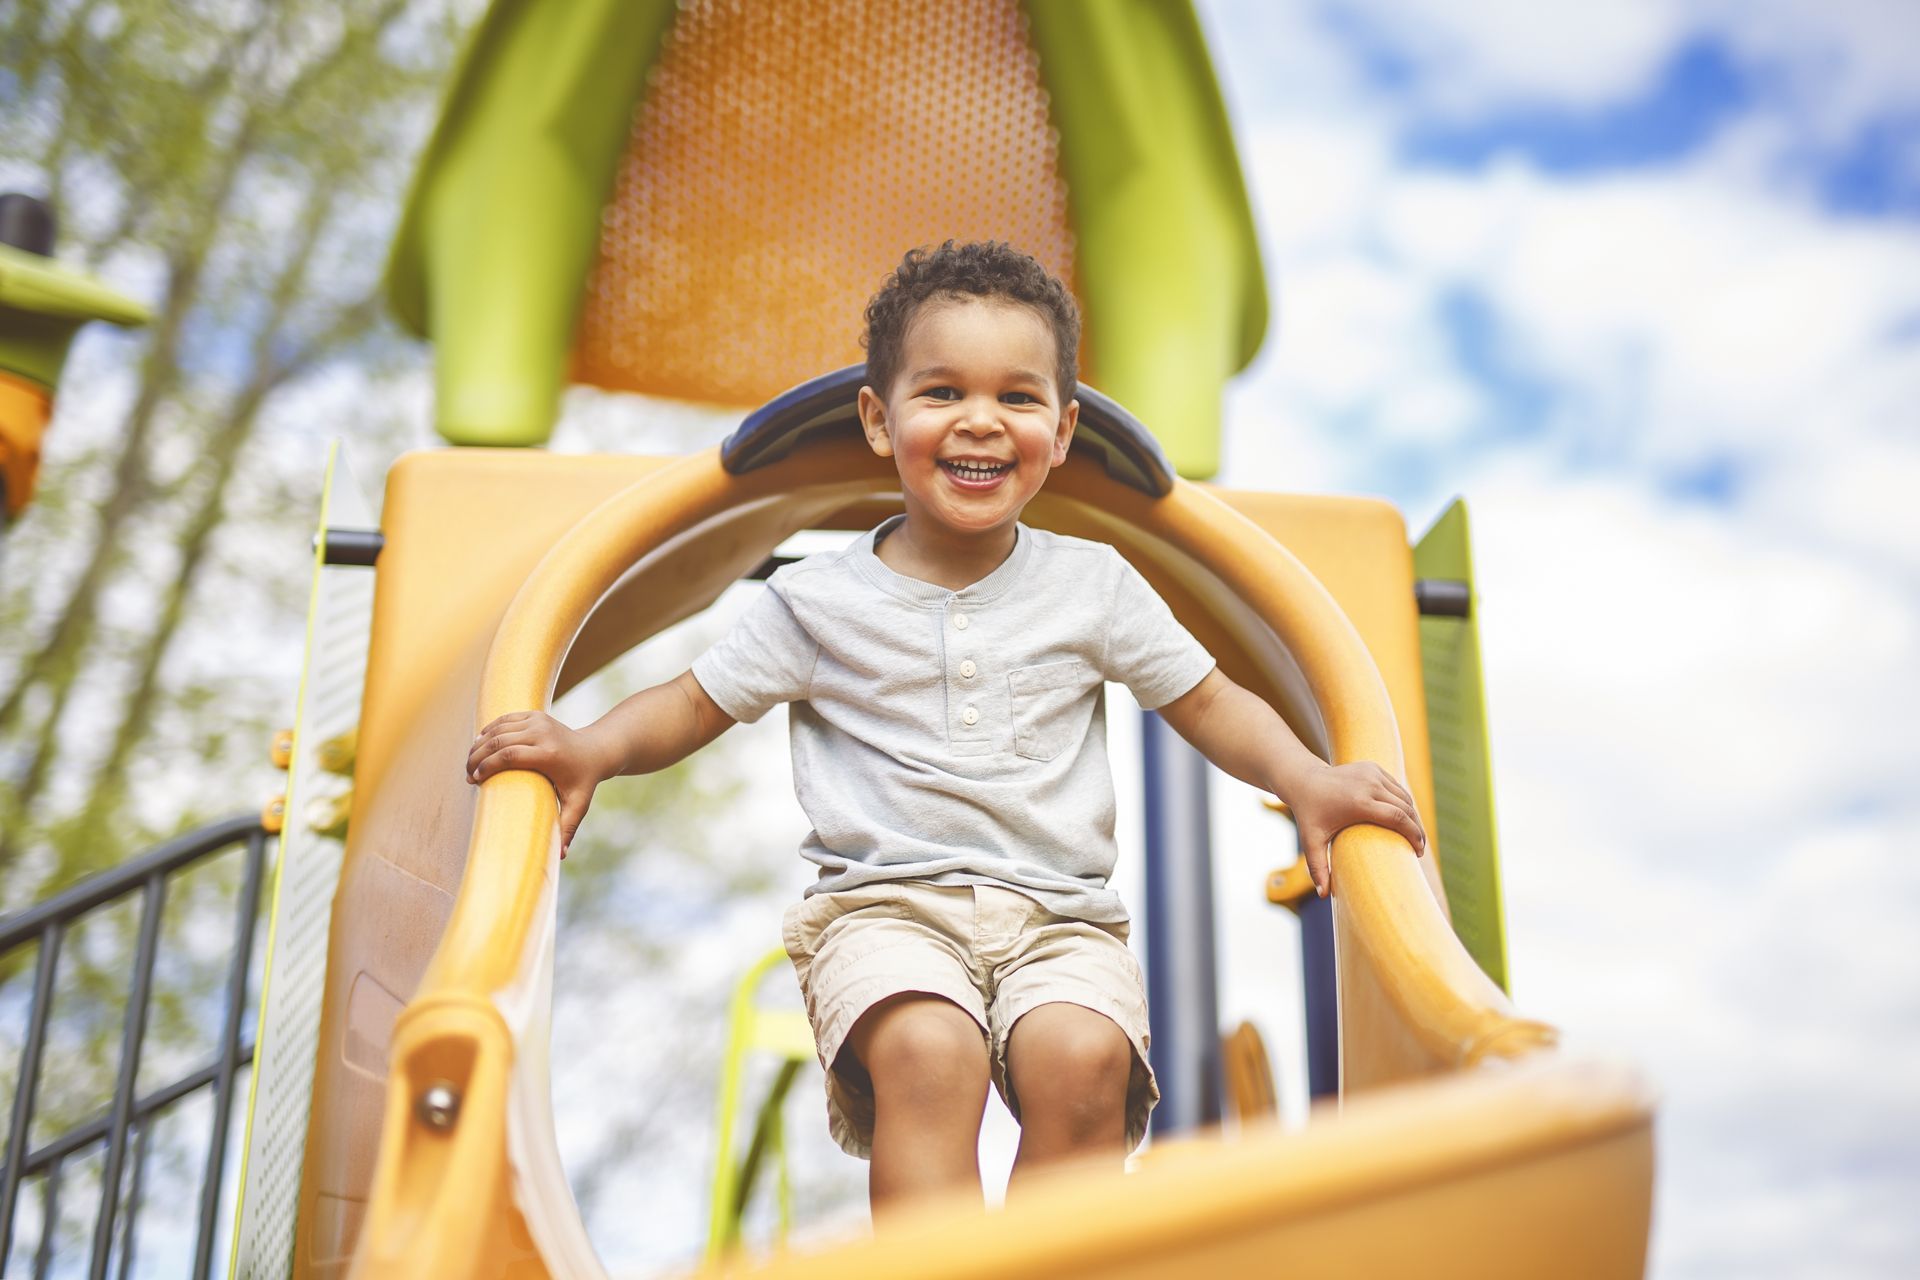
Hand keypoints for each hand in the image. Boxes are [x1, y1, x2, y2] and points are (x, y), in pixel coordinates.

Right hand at [467, 710, 612, 855]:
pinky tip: (479, 744)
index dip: (488, 766)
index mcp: (550, 754)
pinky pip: (505, 719)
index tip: (474, 780)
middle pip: (499, 740)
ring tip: (470, 763)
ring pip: (499, 728)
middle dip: (478, 757)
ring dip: (480, 744)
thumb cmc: (583, 781)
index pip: (510, 755)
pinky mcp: (536, 715)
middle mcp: (543, 733)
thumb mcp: (578, 805)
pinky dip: (489, 730)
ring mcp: (539, 721)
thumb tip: (560, 856)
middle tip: (468, 774)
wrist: (595, 750)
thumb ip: (568, 828)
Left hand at [1287, 761, 1425, 897]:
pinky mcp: (1373, 767)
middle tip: (1419, 848)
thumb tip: (1324, 896)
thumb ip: (1318, 868)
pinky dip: (1403, 802)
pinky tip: (1404, 818)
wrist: (1304, 780)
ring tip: (1414, 835)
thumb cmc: (1309, 814)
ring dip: (1413, 815)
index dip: (1414, 835)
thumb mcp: (1311, 841)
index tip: (1419, 852)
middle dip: (1417, 829)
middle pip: (1406, 808)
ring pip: (1404, 796)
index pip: (1398, 818)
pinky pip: (1396, 786)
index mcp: (1359, 802)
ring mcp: (1372, 773)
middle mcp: (1369, 784)